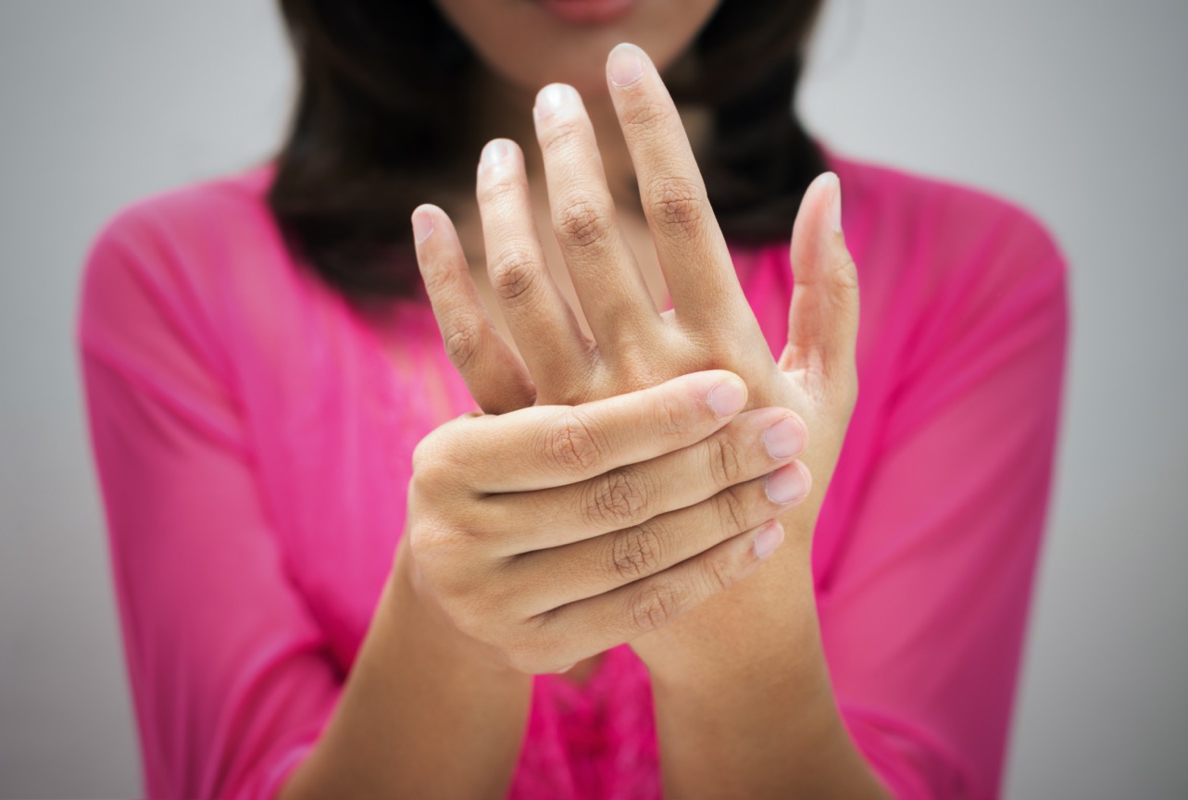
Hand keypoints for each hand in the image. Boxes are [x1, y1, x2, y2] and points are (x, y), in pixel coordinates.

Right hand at [403, 370, 810, 674]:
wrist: (466, 569)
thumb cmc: (508, 459)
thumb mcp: (506, 400)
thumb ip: (556, 339)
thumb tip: (658, 265)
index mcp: (447, 460)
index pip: (572, 438)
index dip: (655, 415)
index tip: (734, 385)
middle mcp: (454, 539)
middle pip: (611, 501)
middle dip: (711, 465)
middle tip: (786, 432)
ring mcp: (490, 605)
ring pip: (635, 557)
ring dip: (724, 516)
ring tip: (791, 478)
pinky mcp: (531, 650)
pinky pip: (641, 609)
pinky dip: (708, 571)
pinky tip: (760, 536)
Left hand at [411, 43, 858, 669]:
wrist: (711, 606)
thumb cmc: (779, 486)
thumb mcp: (828, 394)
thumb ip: (832, 292)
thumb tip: (827, 189)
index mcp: (722, 350)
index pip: (677, 211)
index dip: (650, 128)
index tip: (625, 64)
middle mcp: (642, 375)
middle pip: (589, 231)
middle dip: (570, 147)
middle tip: (555, 91)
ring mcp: (575, 410)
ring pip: (521, 279)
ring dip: (504, 200)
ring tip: (501, 144)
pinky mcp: (525, 442)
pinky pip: (470, 348)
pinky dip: (444, 281)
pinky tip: (431, 220)